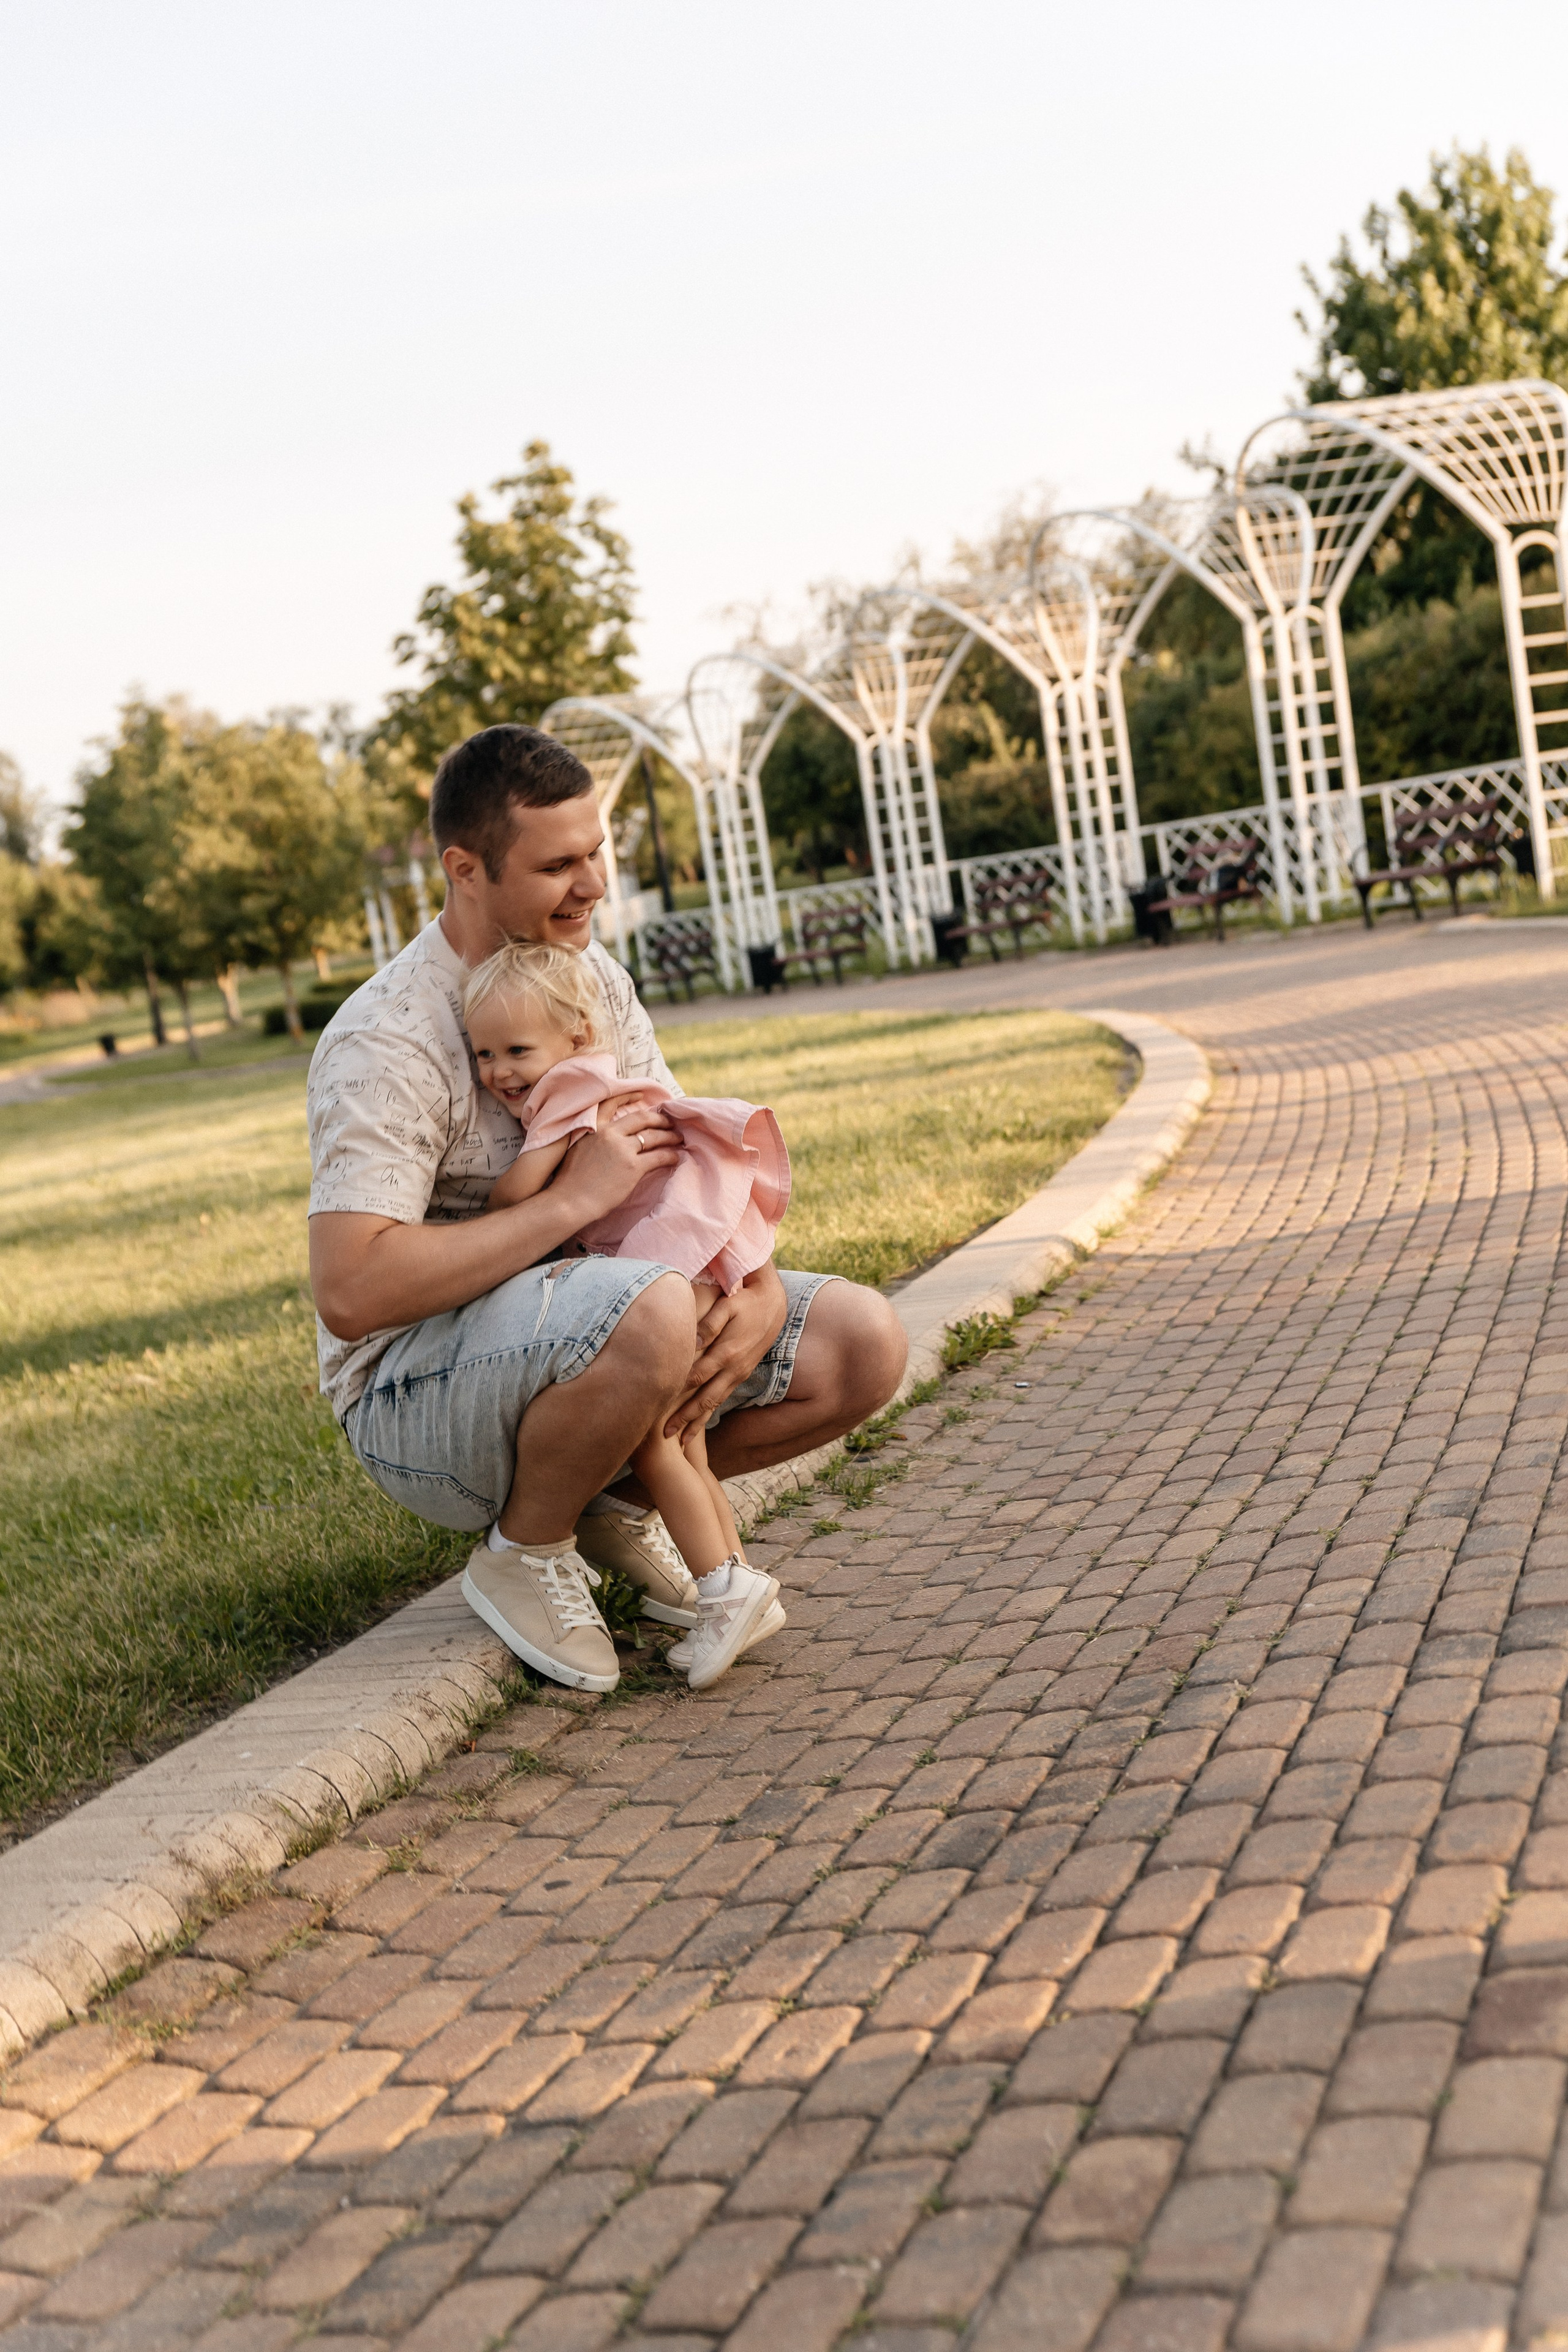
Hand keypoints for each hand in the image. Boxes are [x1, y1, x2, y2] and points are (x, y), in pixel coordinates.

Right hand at [555, 1104, 680, 1223]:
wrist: (570, 1200)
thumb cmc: (570, 1181)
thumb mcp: (576, 1148)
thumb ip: (591, 1138)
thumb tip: (607, 1139)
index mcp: (594, 1127)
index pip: (612, 1103)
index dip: (628, 1097)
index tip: (640, 1095)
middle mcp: (609, 1133)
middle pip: (642, 1119)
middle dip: (659, 1119)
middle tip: (670, 1122)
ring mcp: (622, 1149)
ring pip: (653, 1136)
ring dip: (669, 1136)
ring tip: (678, 1139)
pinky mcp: (633, 1166)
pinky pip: (658, 1156)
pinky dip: (670, 1156)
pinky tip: (675, 1158)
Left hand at [663, 1261, 787, 1437]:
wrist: (773, 1304)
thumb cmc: (744, 1300)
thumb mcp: (727, 1306)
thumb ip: (709, 1324)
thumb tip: (689, 1341)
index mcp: (727, 1353)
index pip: (695, 1378)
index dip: (676, 1393)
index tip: (656, 1406)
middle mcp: (734, 1369)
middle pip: (705, 1399)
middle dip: (685, 1419)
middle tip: (664, 1436)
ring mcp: (739, 1373)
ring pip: (715, 1404)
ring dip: (698, 1423)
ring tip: (681, 1441)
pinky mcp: (742, 1374)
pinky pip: (723, 1398)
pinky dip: (710, 1413)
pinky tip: (699, 1423)